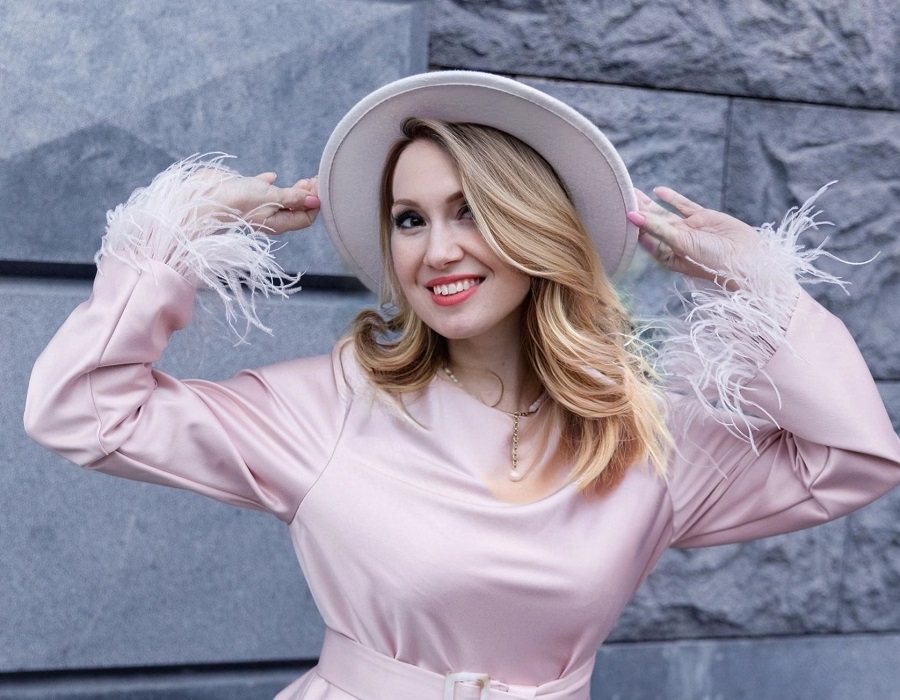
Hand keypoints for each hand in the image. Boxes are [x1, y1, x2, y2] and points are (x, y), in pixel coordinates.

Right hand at [203, 172, 320, 234]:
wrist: (203, 199)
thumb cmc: (237, 201)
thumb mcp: (271, 198)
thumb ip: (293, 198)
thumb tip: (316, 201)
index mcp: (278, 223)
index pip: (305, 218)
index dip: (315, 203)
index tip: (319, 186)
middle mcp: (269, 217)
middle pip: (295, 210)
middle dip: (307, 196)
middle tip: (313, 181)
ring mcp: (255, 206)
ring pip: (279, 200)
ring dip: (293, 190)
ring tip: (302, 181)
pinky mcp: (241, 194)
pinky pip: (259, 190)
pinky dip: (268, 183)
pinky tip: (271, 176)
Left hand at [627, 187, 759, 289]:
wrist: (747, 259)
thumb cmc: (712, 260)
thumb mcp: (681, 244)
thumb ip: (657, 228)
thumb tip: (632, 216)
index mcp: (667, 254)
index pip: (644, 237)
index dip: (631, 225)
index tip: (615, 212)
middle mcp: (676, 241)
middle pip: (651, 223)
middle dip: (637, 210)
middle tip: (619, 195)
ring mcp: (689, 228)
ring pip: (665, 213)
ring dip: (650, 203)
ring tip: (633, 192)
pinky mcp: (703, 218)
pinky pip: (684, 206)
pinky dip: (672, 198)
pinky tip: (658, 191)